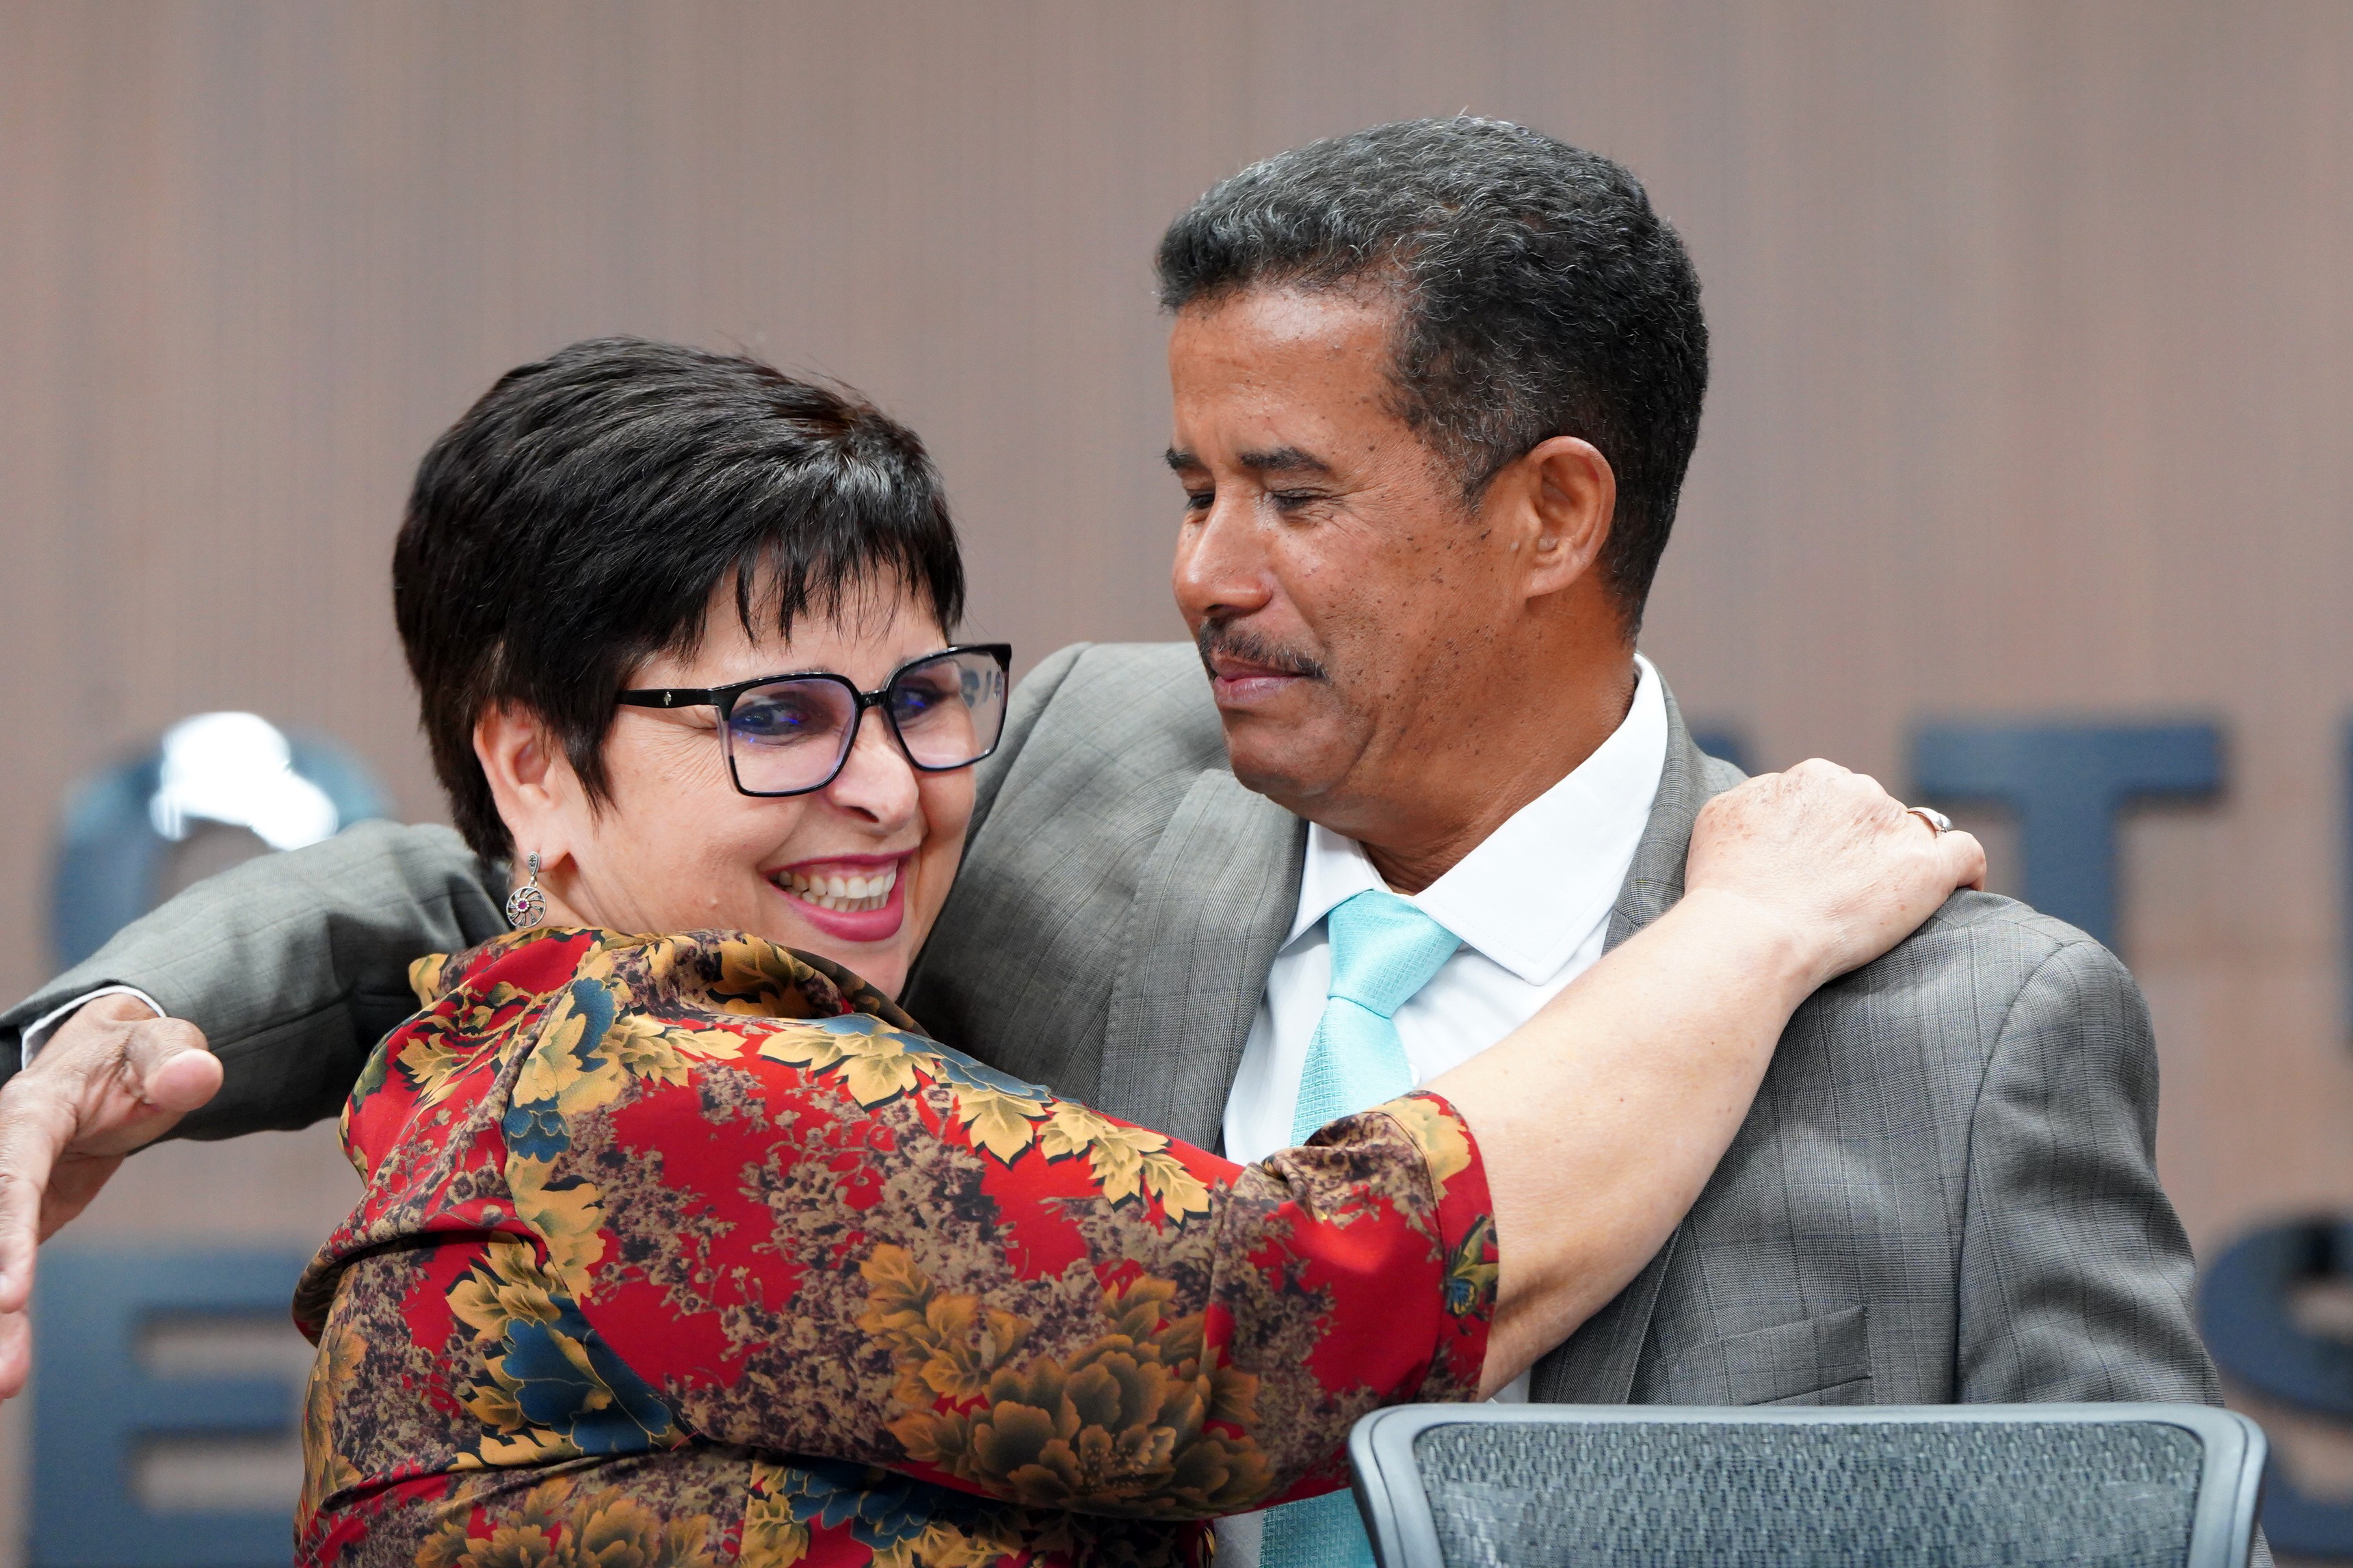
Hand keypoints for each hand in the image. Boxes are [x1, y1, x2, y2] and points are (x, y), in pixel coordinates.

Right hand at [0, 995, 221, 1397]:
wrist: (112, 1062)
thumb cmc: (137, 1056)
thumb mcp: (163, 1045)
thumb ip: (179, 1060)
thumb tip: (198, 1075)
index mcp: (31, 1112)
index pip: (11, 1175)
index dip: (4, 1234)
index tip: (6, 1295)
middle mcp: (2, 1154)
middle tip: (3, 1370)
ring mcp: (4, 1193)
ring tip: (6, 1382)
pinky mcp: (15, 1223)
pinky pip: (3, 1274)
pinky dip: (3, 1321)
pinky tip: (7, 1367)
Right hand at [1685, 758, 1987, 992]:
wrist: (1751, 934)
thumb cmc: (1725, 884)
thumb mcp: (1720, 813)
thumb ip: (1761, 795)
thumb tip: (1783, 797)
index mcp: (1813, 776)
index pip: (1832, 796)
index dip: (1823, 831)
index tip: (1810, 865)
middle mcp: (1858, 790)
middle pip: (1872, 810)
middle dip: (1859, 842)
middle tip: (1834, 890)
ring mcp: (1895, 827)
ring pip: (1912, 830)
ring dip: (1897, 857)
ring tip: (1877, 901)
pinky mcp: (1927, 869)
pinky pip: (1966, 855)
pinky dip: (1965, 872)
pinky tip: (1959, 891)